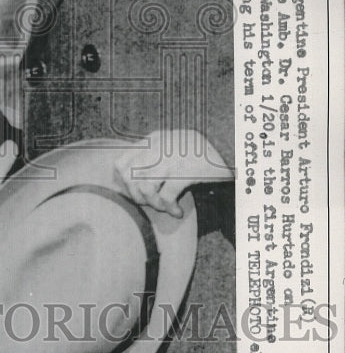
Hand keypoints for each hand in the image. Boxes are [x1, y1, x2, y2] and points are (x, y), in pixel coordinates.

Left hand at [112, 129, 233, 217]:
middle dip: (136, 196)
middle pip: (129, 177)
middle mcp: (158, 147)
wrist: (231, 145)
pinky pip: (166, 196)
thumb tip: (130, 180)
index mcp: (153, 140)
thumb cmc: (202, 151)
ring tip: (166, 207)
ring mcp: (170, 158)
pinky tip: (177, 212)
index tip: (135, 193)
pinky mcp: (185, 171)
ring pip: (145, 188)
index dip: (123, 183)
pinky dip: (169, 208)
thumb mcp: (174, 146)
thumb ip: (154, 156)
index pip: (121, 162)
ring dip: (154, 204)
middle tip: (151, 203)